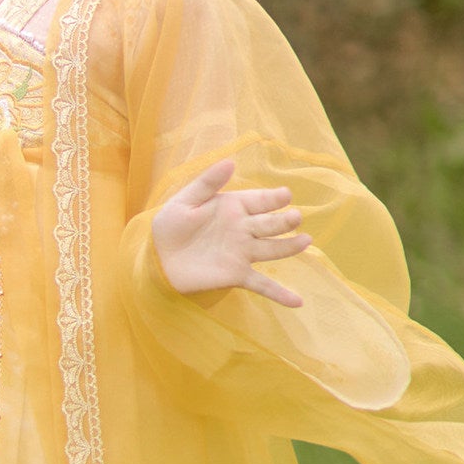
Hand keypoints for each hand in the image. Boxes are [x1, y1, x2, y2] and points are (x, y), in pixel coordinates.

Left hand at [150, 158, 311, 307]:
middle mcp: (243, 229)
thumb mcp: (185, 201)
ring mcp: (243, 253)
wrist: (158, 259)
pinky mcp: (237, 275)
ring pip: (272, 249)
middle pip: (270, 224)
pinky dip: (280, 294)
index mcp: (233, 206)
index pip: (260, 200)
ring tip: (306, 241)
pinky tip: (297, 302)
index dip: (273, 198)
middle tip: (294, 218)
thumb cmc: (170, 226)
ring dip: (290, 247)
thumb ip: (207, 183)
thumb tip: (230, 162)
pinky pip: (263, 284)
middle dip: (284, 221)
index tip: (285, 195)